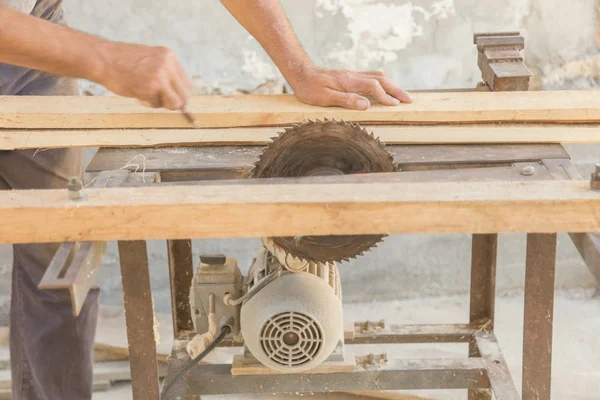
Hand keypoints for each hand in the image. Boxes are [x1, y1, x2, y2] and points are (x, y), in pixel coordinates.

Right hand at [93, 42, 190, 110]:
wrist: (101, 59)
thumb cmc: (121, 62)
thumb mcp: (149, 61)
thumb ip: (165, 74)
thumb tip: (180, 100)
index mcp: (168, 56)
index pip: (186, 82)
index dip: (182, 95)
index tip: (177, 103)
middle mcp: (168, 64)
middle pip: (185, 94)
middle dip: (176, 103)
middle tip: (164, 104)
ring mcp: (161, 75)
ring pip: (175, 102)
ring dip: (162, 104)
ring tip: (146, 96)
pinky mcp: (152, 86)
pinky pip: (158, 104)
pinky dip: (149, 103)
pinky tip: (137, 95)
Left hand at [290, 67, 411, 110]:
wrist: (300, 73)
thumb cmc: (309, 88)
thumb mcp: (324, 98)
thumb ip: (346, 101)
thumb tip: (366, 105)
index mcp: (348, 81)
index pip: (373, 87)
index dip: (385, 97)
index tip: (395, 105)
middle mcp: (353, 76)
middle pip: (381, 79)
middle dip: (396, 90)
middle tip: (409, 100)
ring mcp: (352, 75)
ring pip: (378, 77)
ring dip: (392, 85)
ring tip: (402, 95)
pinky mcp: (350, 77)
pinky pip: (372, 77)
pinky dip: (383, 83)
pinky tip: (386, 89)